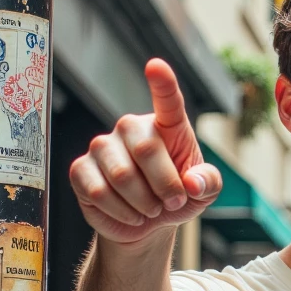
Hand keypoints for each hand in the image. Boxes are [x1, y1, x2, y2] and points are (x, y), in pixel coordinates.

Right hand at [69, 59, 222, 244]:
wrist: (147, 223)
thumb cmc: (176, 197)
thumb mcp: (202, 193)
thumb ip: (208, 183)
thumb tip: (193, 183)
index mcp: (166, 126)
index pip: (167, 100)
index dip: (162, 83)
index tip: (156, 67)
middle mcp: (131, 128)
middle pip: (146, 149)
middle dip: (165, 186)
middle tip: (172, 202)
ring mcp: (103, 146)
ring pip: (122, 176)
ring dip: (144, 203)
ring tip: (151, 208)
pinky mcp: (81, 169)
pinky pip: (99, 192)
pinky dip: (121, 212)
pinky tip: (130, 213)